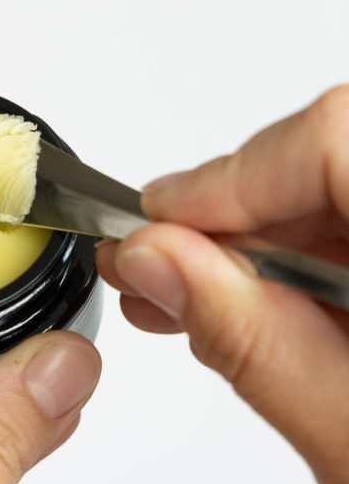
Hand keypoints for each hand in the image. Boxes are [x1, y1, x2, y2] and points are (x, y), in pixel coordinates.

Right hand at [96, 85, 348, 483]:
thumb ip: (255, 343)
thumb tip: (159, 259)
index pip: (335, 141)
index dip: (232, 177)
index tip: (154, 230)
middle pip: (337, 154)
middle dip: (241, 214)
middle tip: (161, 273)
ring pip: (346, 189)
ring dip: (272, 243)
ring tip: (200, 306)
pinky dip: (316, 266)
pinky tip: (269, 314)